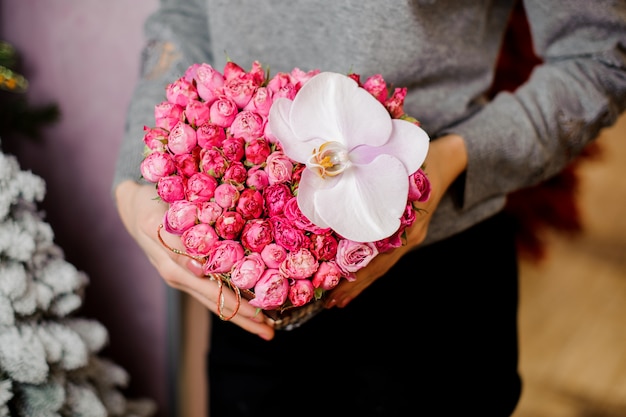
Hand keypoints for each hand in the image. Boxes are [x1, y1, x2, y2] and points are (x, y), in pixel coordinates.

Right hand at [115, 180, 275, 339]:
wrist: (133, 204)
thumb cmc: (148, 208)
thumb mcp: (155, 222)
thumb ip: (174, 245)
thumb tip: (199, 270)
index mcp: (174, 267)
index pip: (213, 294)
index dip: (239, 306)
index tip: (263, 316)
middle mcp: (179, 277)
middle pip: (217, 304)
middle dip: (245, 319)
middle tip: (270, 332)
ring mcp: (181, 277)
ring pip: (214, 301)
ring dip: (240, 315)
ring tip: (266, 327)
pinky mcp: (184, 273)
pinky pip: (208, 291)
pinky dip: (230, 300)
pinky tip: (248, 305)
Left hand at [325, 133, 467, 307]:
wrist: (448, 160)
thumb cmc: (421, 160)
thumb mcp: (402, 170)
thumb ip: (378, 183)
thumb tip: (342, 185)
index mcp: (409, 225)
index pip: (379, 260)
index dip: (357, 277)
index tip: (336, 289)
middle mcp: (411, 236)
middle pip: (379, 269)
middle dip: (354, 287)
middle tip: (331, 303)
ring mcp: (411, 237)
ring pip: (382, 266)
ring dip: (360, 284)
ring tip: (338, 300)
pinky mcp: (408, 235)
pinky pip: (386, 258)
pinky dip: (369, 270)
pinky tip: (355, 279)